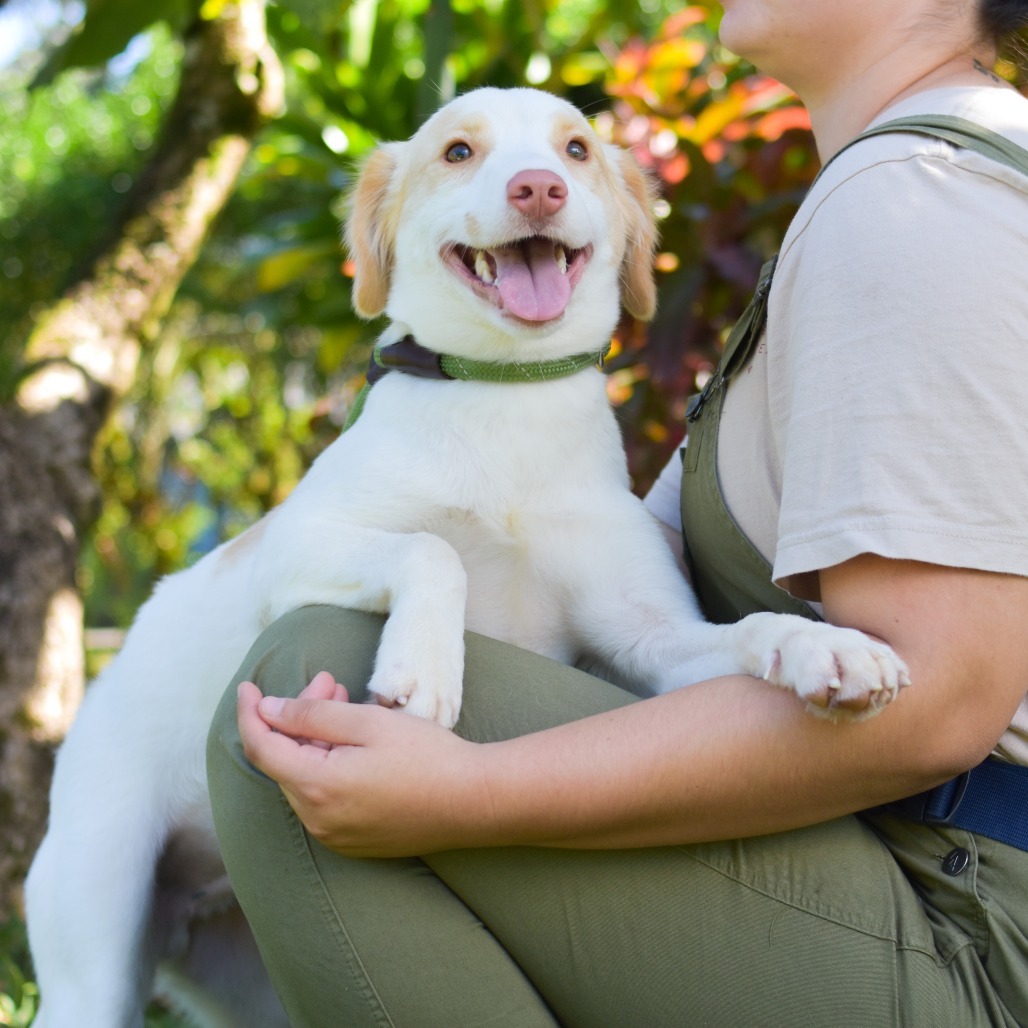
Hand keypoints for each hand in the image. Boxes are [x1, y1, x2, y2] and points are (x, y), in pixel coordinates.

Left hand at [237, 675, 487, 855]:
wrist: (474, 801)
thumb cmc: (425, 756)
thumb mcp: (366, 722)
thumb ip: (310, 715)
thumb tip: (267, 710)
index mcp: (315, 788)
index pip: (262, 748)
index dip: (250, 714)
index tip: (249, 687)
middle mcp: (317, 820)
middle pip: (288, 761)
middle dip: (298, 718)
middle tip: (330, 682)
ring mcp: (336, 836)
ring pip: (307, 778)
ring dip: (316, 741)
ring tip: (345, 703)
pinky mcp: (356, 841)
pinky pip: (326, 799)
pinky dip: (329, 766)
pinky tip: (354, 743)